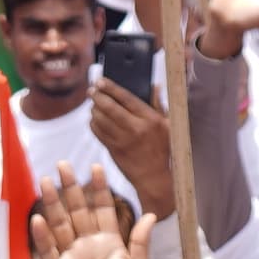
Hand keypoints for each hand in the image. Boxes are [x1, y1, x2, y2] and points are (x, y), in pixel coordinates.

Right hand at [31, 167, 150, 258]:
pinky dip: (43, 236)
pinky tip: (38, 219)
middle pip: (78, 211)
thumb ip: (140, 243)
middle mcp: (89, 245)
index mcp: (110, 242)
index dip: (99, 189)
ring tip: (46, 182)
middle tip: (63, 165)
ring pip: (61, 225)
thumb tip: (150, 214)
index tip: (95, 167)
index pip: (103, 209)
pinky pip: (50, 251)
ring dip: (53, 204)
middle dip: (70, 189)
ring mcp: (72, 257)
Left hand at [87, 80, 171, 220]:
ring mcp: (123, 140)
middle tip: (91, 90)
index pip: (126, 98)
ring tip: (93, 104)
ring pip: (101, 120)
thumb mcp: (167, 125)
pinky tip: (94, 119)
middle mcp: (135, 129)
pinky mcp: (114, 150)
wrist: (153, 177)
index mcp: (149, 119)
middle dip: (97, 96)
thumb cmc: (162, 149)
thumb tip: (154, 85)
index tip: (100, 80)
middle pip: (109, 107)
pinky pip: (98, 133)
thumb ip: (159, 104)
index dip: (111, 87)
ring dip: (93, 109)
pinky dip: (93, 124)